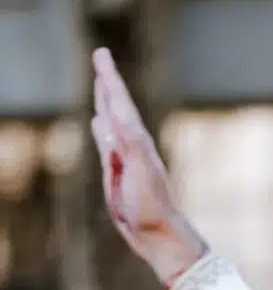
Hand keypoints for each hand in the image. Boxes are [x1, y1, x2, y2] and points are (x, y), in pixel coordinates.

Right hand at [91, 47, 205, 286]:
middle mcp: (130, 145)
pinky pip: (106, 144)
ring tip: (100, 85)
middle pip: (115, 106)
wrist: (157, 235)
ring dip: (104, 103)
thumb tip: (118, 113)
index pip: (120, 102)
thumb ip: (130, 142)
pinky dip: (101, 130)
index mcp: (136, 140)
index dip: (109, 79)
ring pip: (110, 123)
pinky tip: (98, 122)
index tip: (101, 55)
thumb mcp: (141, 171)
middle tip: (100, 58)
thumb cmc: (152, 206)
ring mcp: (123, 159)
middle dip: (106, 83)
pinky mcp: (116, 174)